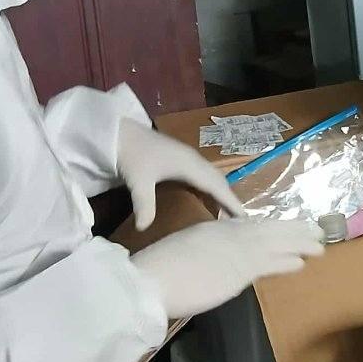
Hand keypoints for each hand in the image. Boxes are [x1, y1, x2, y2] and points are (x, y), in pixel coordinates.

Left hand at [117, 119, 243, 229]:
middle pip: (219, 181)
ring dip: (222, 193)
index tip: (245, 218)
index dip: (230, 202)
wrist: (117, 133)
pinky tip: (209, 199)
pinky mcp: (181, 159)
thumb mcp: (138, 181)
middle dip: (230, 200)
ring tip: (228, 213)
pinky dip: (212, 188)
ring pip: (213, 177)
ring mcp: (188, 158)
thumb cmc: (131, 155)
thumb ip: (144, 205)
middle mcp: (193, 160)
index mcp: (189, 164)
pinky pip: (205, 175)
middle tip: (241, 222)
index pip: (216, 186)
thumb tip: (144, 228)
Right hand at [129, 219, 323, 318]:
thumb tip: (208, 263)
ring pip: (275, 243)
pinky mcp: (240, 270)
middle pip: (268, 229)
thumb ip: (199, 254)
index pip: (248, 225)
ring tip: (320, 244)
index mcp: (212, 229)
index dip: (270, 226)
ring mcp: (235, 251)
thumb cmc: (157, 269)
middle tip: (314, 229)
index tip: (285, 225)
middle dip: (292, 229)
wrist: (151, 279)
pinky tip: (303, 262)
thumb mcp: (181, 252)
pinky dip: (288, 261)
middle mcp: (228, 234)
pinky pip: (270, 263)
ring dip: (299, 243)